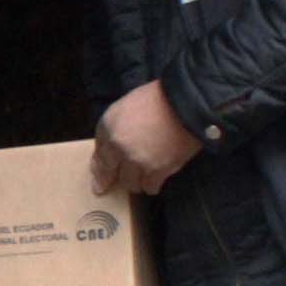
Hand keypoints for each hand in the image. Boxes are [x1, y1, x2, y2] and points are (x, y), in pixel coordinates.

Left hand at [91, 80, 202, 195]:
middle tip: (122, 180)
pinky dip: (152, 186)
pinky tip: (154, 184)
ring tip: (142, 179)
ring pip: (131, 184)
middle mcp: (119, 147)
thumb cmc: (156, 98)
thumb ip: (113, 128)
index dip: (98, 171)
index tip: (99, 184)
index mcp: (108, 129)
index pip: (99, 156)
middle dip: (116, 177)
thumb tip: (110, 149)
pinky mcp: (158, 170)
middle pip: (112, 173)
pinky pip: (151, 187)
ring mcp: (138, 160)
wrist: (186, 103)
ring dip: (135, 183)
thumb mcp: (124, 107)